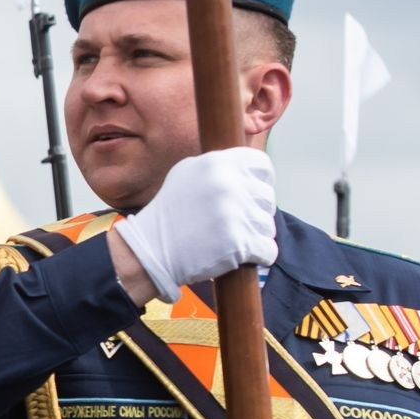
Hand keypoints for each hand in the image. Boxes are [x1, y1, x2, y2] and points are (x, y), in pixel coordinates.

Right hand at [112, 149, 277, 300]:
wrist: (150, 251)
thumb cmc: (169, 214)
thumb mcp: (186, 174)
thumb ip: (218, 166)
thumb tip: (247, 167)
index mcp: (217, 163)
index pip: (262, 165)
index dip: (261, 181)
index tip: (253, 194)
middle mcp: (228, 184)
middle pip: (267, 198)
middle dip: (255, 212)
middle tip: (232, 222)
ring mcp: (234, 213)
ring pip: (268, 226)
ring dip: (255, 235)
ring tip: (228, 239)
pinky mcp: (240, 243)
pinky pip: (269, 250)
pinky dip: (258, 256)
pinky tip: (237, 255)